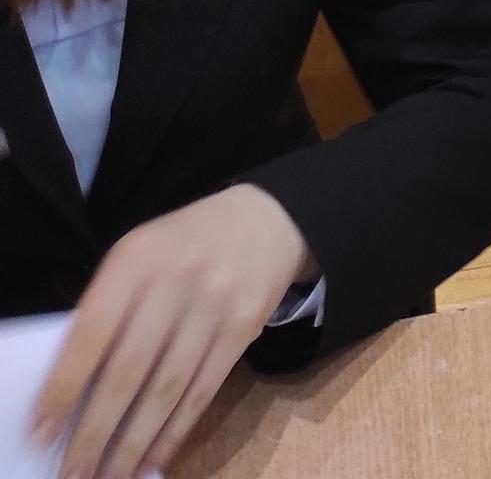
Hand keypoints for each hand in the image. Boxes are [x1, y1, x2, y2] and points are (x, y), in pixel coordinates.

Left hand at [35, 184, 314, 478]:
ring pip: (166, 389)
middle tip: (73, 474)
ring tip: (110, 477)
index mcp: (138, 256)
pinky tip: (154, 459)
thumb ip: (110, 309)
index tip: (41, 432)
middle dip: (96, 430)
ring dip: (134, 443)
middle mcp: (177, 279)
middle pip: (129, 369)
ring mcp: (215, 305)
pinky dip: (175, 431)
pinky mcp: (244, 328)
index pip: (93, 330)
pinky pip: (203, 390)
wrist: (264, 220)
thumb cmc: (183, 247)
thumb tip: (74, 392)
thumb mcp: (140, 257)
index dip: (65, 385)